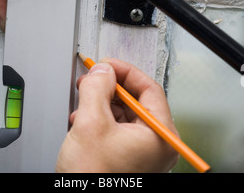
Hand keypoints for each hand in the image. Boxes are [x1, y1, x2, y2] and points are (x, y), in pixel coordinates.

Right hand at [56, 58, 179, 172]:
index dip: (125, 71)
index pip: (149, 88)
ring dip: (101, 104)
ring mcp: (143, 155)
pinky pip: (118, 130)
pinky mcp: (128, 161)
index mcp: (160, 136)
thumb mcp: (91, 123)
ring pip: (124, 115)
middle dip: (109, 88)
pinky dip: (100, 121)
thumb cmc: (94, 179)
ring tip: (83, 103)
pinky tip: (83, 122)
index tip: (106, 64)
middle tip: (92, 79)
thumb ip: (97, 88)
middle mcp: (156, 146)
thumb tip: (102, 70)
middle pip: (136, 101)